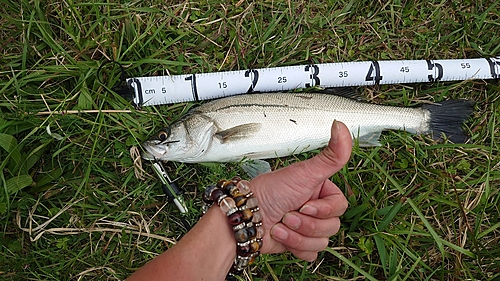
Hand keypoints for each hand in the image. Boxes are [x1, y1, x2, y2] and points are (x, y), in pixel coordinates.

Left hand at [251, 120, 351, 260]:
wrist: (246, 217)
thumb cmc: (270, 191)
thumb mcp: (305, 172)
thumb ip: (331, 154)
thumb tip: (341, 126)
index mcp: (320, 190)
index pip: (341, 206)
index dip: (324, 210)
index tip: (306, 204)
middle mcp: (315, 208)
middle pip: (333, 226)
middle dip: (307, 224)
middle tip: (288, 214)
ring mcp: (307, 227)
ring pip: (322, 242)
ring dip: (297, 235)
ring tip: (280, 224)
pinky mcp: (298, 244)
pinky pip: (311, 254)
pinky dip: (294, 246)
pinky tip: (280, 235)